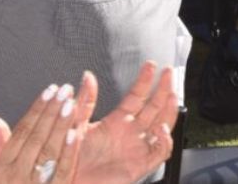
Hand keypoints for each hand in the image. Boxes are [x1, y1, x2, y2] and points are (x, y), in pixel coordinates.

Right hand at [0, 80, 86, 183]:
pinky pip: (61, 171)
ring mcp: (33, 183)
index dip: (37, 108)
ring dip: (60, 125)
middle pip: (36, 136)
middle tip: (64, 90)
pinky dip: (68, 153)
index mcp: (4, 165)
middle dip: (50, 110)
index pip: (23, 130)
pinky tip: (75, 135)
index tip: (50, 90)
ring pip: (48, 150)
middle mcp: (16, 172)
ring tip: (71, 104)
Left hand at [73, 62, 177, 183]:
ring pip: (162, 126)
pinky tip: (161, 128)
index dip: (145, 81)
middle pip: (154, 107)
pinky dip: (164, 140)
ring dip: (169, 111)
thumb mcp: (74, 124)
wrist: (65, 180)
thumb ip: (84, 101)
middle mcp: (130, 133)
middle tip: (169, 72)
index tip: (151, 65)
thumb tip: (88, 76)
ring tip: (172, 96)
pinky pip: (160, 152)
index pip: (137, 97)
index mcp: (116, 122)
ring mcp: (137, 148)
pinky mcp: (140, 165)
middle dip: (164, 89)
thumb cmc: (68, 157)